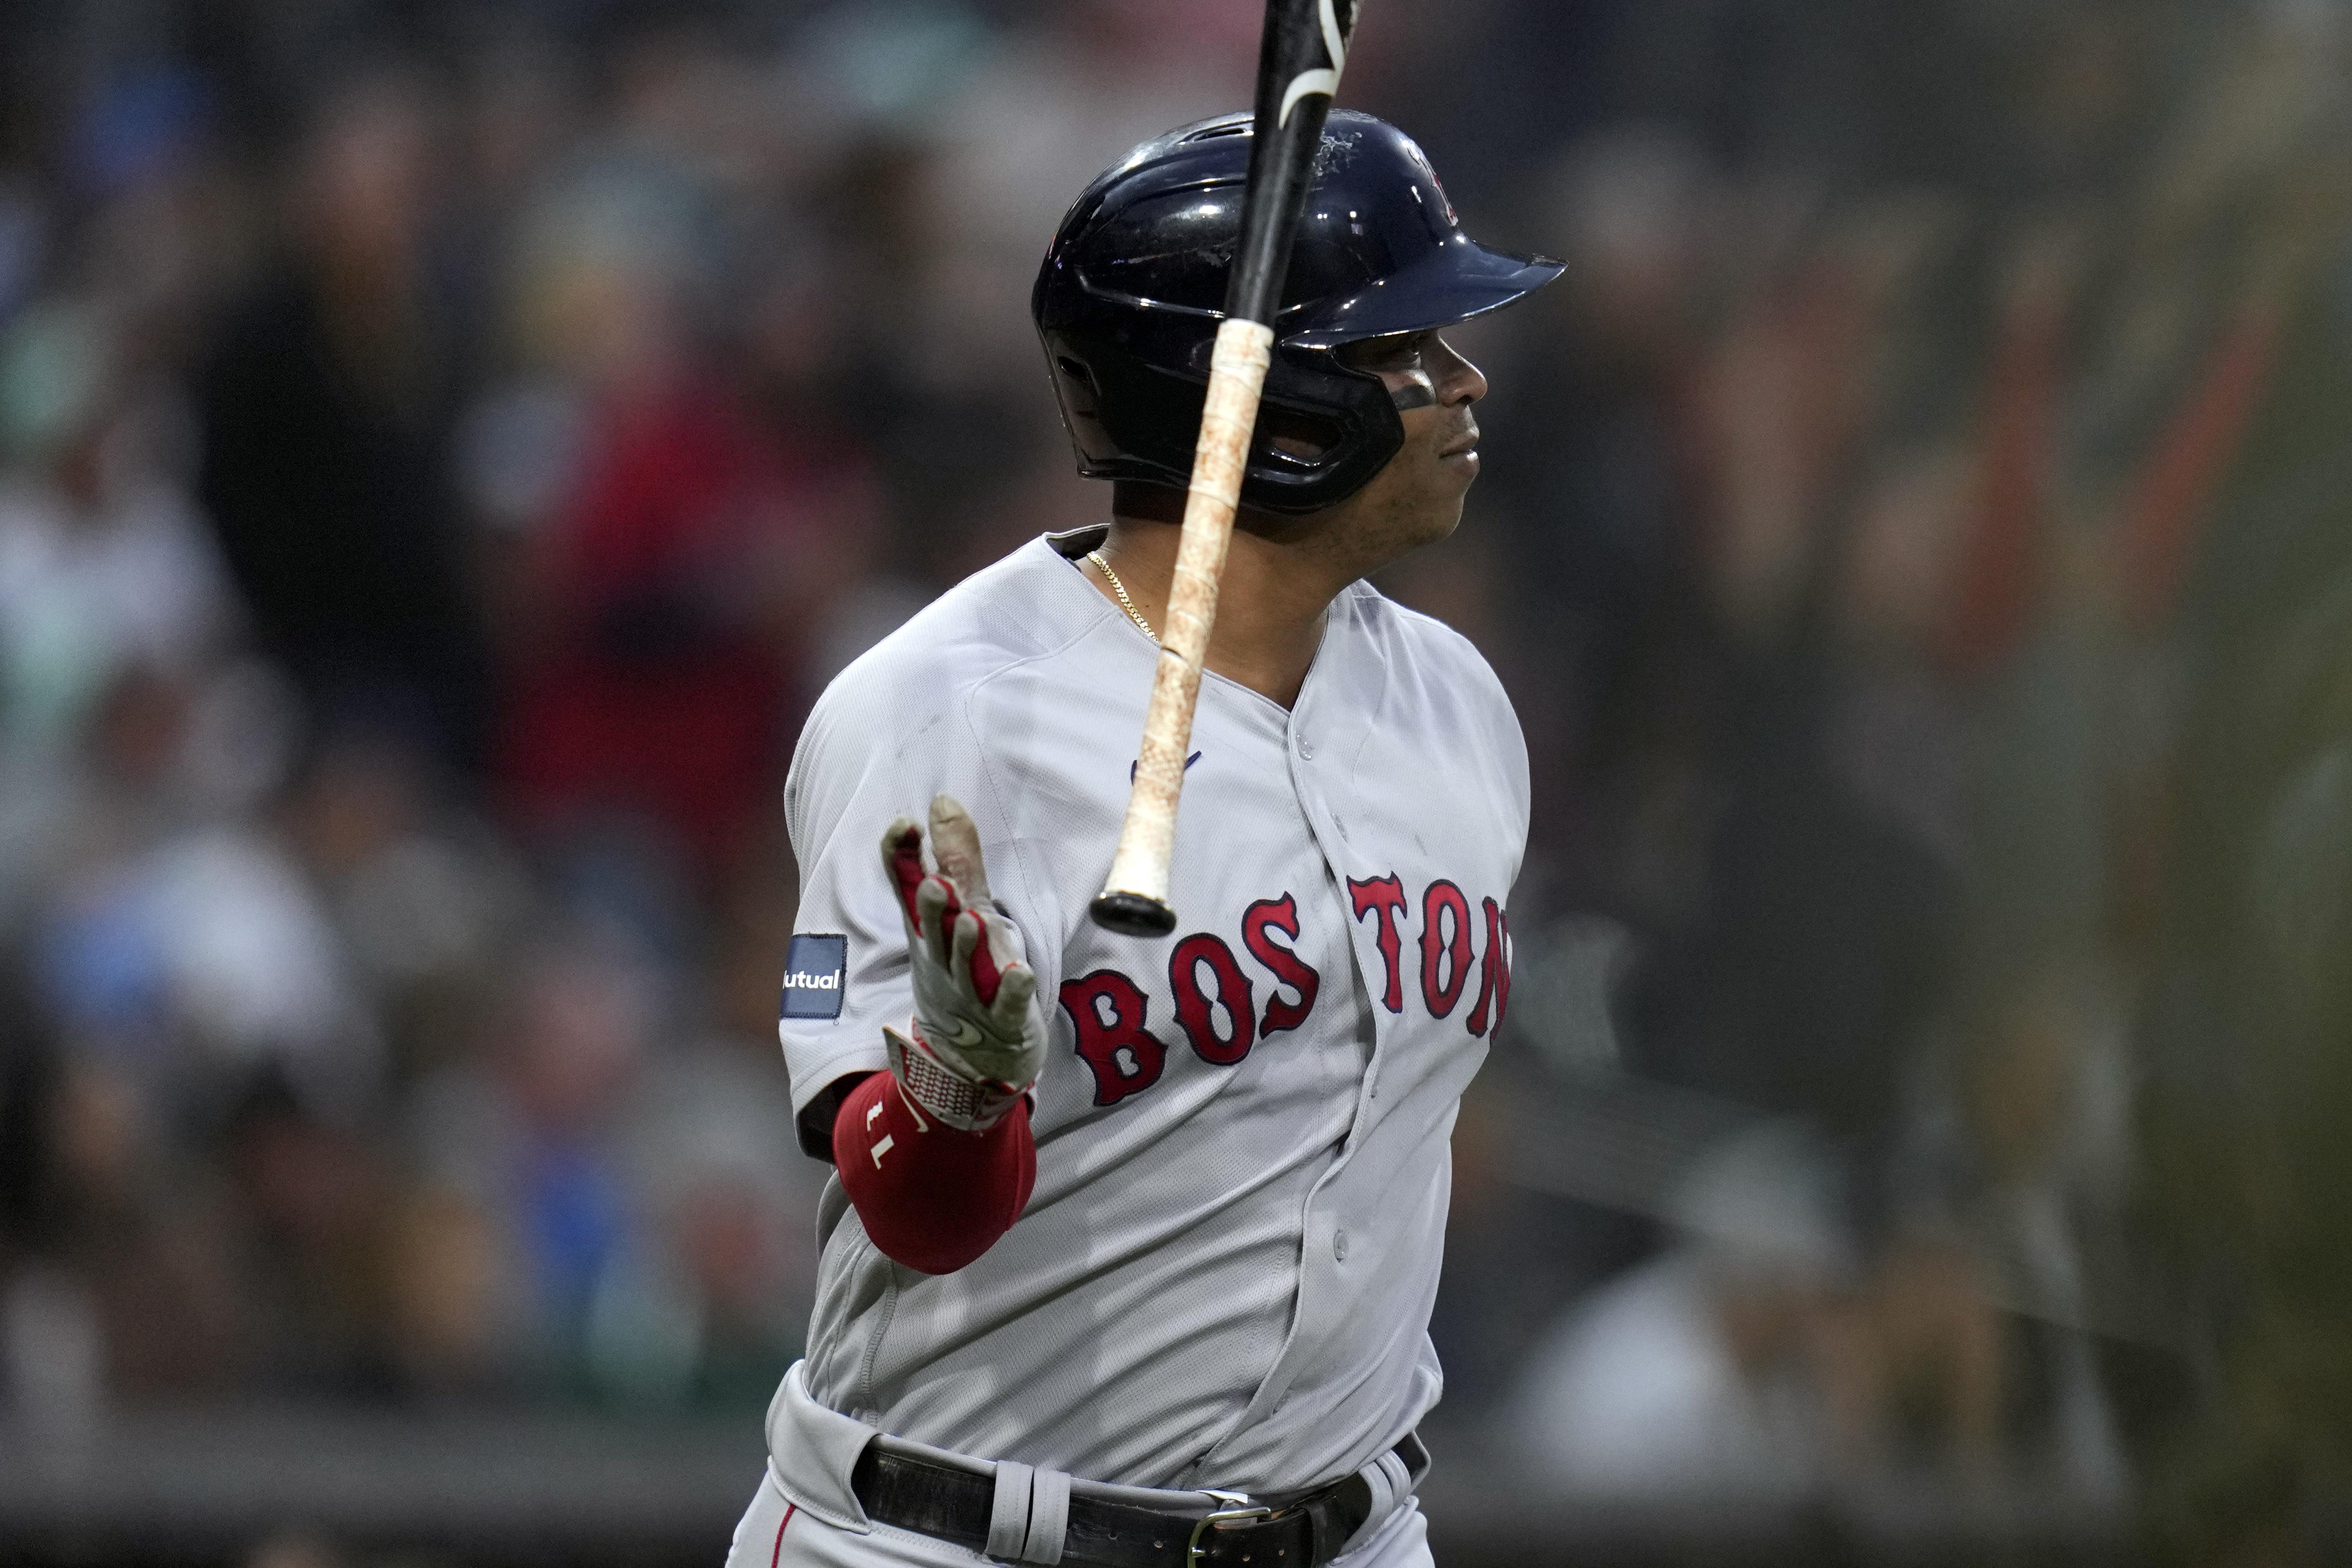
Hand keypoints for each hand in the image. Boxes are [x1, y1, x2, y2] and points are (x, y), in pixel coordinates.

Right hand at [878, 795, 1046, 1128]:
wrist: (970, 1056)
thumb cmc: (964, 970)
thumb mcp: (958, 911)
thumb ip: (953, 857)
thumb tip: (942, 801)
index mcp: (930, 929)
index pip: (909, 889)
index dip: (902, 859)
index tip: (903, 825)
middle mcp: (944, 957)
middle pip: (934, 929)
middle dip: (932, 907)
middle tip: (935, 882)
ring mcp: (972, 990)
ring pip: (964, 966)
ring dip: (966, 944)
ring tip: (972, 920)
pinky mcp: (1003, 1018)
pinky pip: (1006, 1004)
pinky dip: (1011, 990)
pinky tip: (1020, 973)